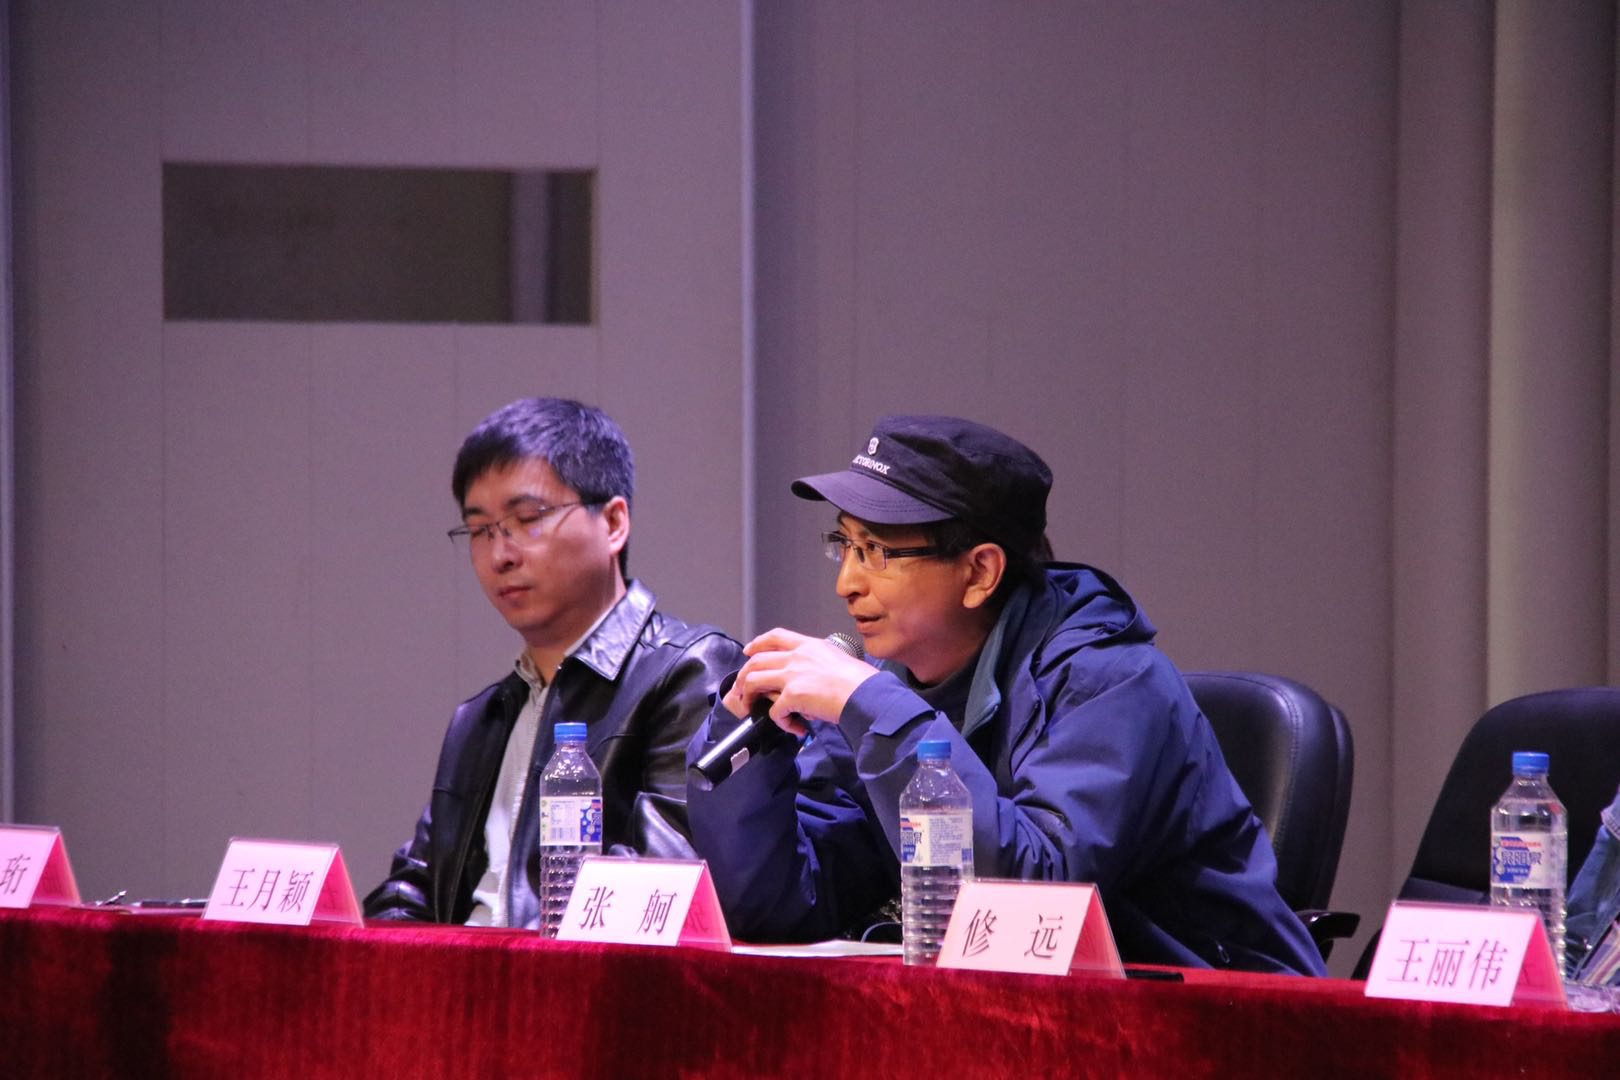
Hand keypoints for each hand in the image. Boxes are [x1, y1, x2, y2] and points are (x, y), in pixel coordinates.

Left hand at [721, 628, 878, 735]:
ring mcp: (792, 675)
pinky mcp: (792, 695)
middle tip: (741, 689)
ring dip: (747, 697)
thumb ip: (818, 666)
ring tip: (752, 709)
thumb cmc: (861, 682)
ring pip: (753, 680)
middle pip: (756, 660)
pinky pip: (774, 711)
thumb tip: (808, 684)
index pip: (776, 636)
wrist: (867, 694)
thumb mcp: (838, 661)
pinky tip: (795, 727)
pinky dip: (780, 722)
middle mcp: (797, 656)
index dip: (758, 643)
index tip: (749, 650)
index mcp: (810, 646)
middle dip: (743, 675)